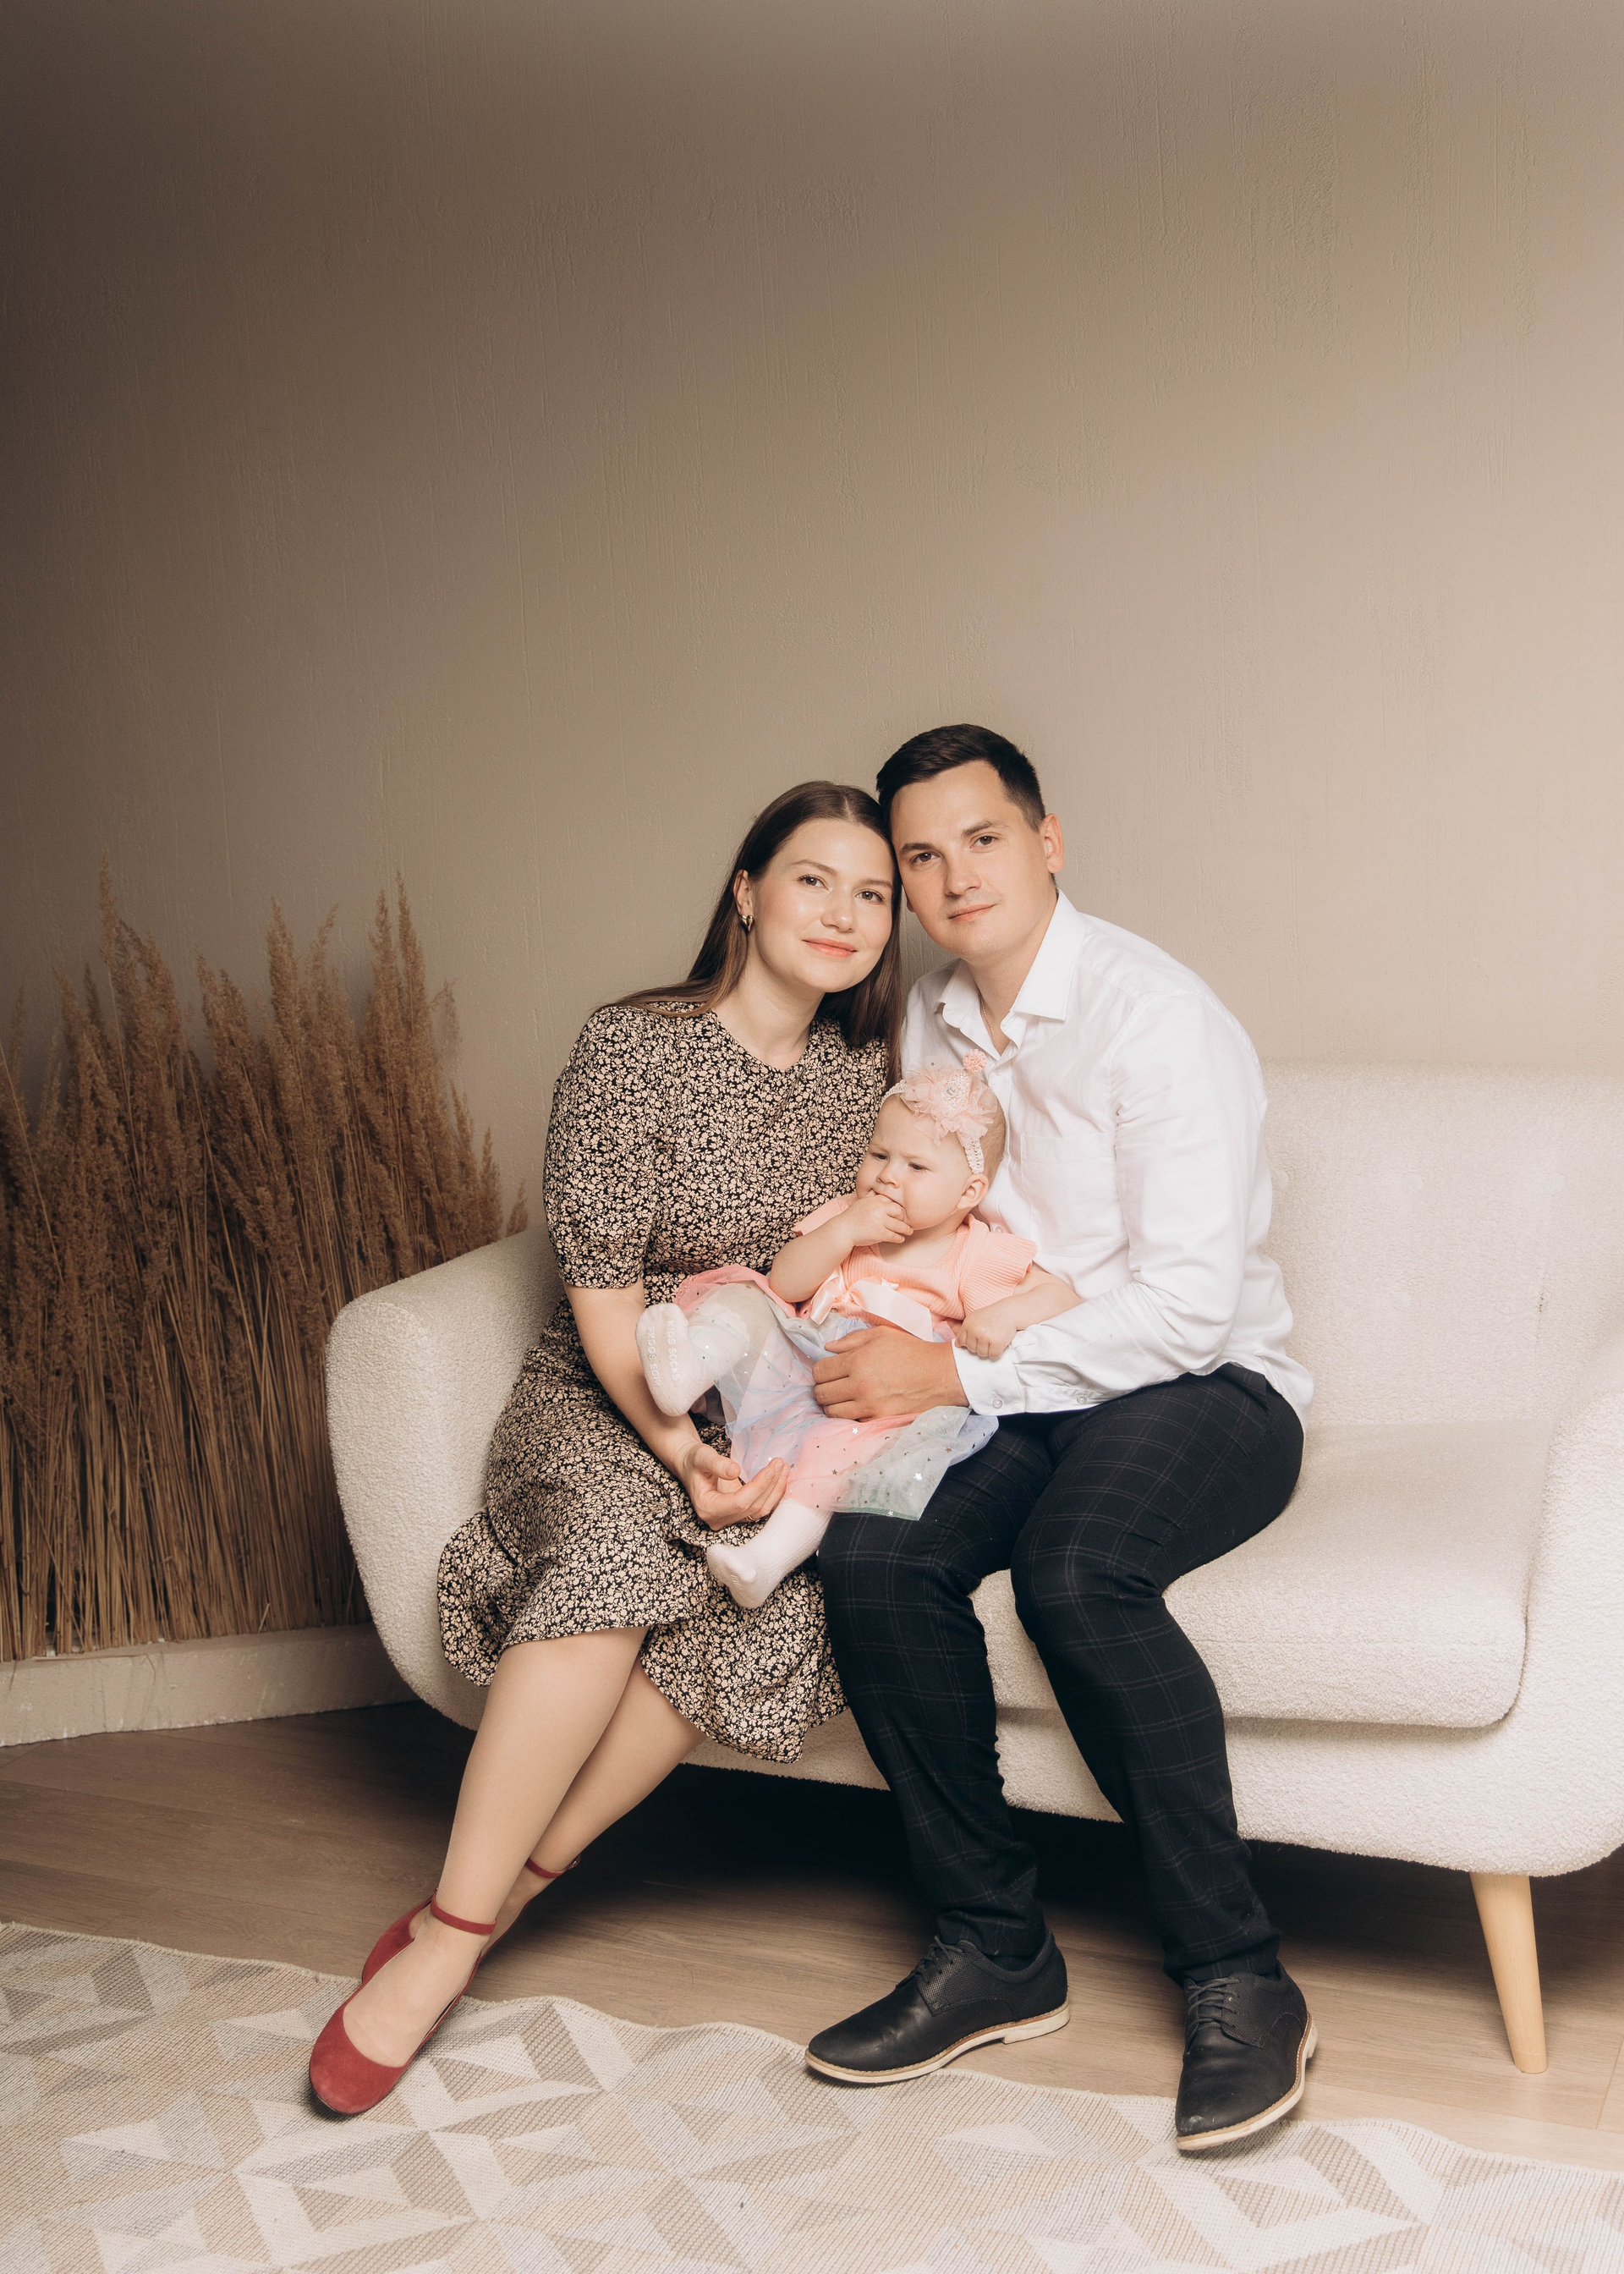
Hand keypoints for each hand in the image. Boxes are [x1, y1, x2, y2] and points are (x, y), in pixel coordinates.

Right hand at [676, 1440, 788, 1529]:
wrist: (691, 1465)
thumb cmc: (694, 1460)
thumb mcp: (701, 1457)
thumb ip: (716, 1464)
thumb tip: (735, 1471)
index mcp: (707, 1507)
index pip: (739, 1503)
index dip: (757, 1487)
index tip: (770, 1468)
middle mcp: (719, 1519)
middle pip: (752, 1507)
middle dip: (769, 1485)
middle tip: (780, 1463)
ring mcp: (729, 1518)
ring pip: (759, 1510)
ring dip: (775, 1490)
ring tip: (783, 1468)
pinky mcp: (739, 1514)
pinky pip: (760, 1508)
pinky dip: (772, 1493)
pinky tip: (780, 1477)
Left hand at [811, 1326, 967, 1420]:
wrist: (940, 1375)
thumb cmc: (911, 1351)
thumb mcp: (881, 1334)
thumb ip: (850, 1340)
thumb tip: (827, 1348)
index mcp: (857, 1361)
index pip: (819, 1372)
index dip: (819, 1371)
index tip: (827, 1370)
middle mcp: (858, 1385)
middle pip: (821, 1394)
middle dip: (822, 1388)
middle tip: (832, 1385)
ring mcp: (868, 1406)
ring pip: (831, 1412)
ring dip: (831, 1405)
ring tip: (841, 1398)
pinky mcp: (878, 1420)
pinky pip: (851, 1422)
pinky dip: (849, 1416)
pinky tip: (856, 1407)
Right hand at [840, 1190, 913, 1247]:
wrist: (843, 1230)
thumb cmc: (852, 1216)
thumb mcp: (861, 1201)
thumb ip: (871, 1195)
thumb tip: (877, 1188)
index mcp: (875, 1200)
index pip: (892, 1201)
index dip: (897, 1208)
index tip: (900, 1212)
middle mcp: (879, 1209)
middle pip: (899, 1211)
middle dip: (902, 1217)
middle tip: (904, 1221)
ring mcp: (880, 1221)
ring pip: (899, 1225)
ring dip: (906, 1229)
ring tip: (909, 1231)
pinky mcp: (880, 1233)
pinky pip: (894, 1236)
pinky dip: (899, 1238)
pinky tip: (900, 1238)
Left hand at [956, 1308, 1014, 1360]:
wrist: (1009, 1312)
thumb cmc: (991, 1316)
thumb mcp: (975, 1318)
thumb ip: (965, 1330)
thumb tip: (957, 1345)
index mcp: (968, 1324)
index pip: (962, 1342)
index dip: (971, 1341)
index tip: (979, 1336)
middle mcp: (975, 1330)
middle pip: (972, 1349)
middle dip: (980, 1346)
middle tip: (989, 1337)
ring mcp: (985, 1336)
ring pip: (982, 1354)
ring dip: (988, 1350)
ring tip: (994, 1339)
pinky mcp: (996, 1342)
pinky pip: (993, 1355)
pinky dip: (997, 1352)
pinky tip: (999, 1343)